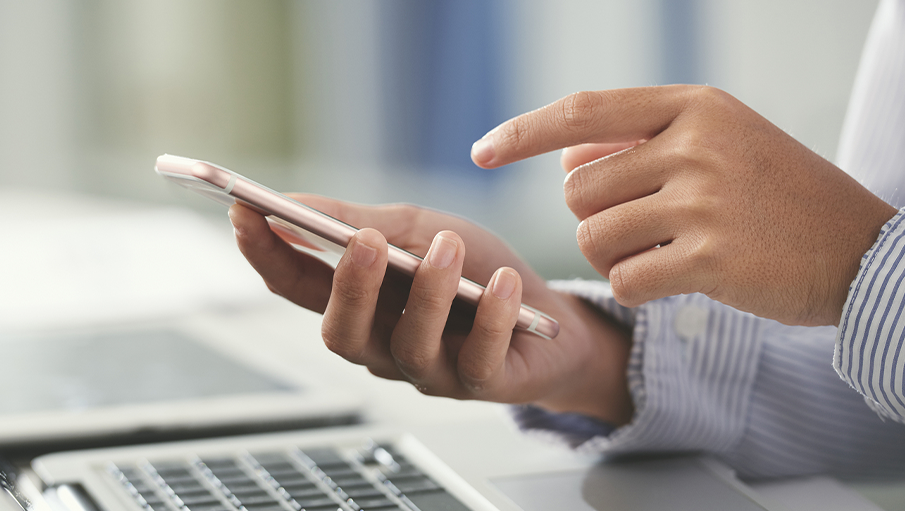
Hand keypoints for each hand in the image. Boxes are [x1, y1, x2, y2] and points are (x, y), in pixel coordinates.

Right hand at [229, 196, 632, 424]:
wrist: (554, 322)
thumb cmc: (477, 272)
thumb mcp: (421, 230)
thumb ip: (364, 221)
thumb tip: (296, 204)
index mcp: (360, 303)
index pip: (296, 286)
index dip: (265, 255)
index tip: (243, 214)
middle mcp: (383, 344)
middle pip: (341, 333)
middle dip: (348, 286)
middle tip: (363, 240)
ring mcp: (429, 370)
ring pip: (406, 346)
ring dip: (426, 292)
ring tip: (447, 246)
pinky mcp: (481, 383)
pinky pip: (476, 359)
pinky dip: (492, 317)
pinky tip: (504, 286)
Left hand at [471, 85, 897, 325]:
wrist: (859, 248)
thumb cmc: (777, 195)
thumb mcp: (720, 140)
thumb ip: (641, 140)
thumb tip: (564, 157)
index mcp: (692, 106)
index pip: (581, 112)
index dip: (522, 132)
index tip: (481, 151)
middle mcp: (694, 144)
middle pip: (577, 190)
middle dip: (594, 218)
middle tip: (644, 227)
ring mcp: (703, 200)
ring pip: (592, 237)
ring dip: (614, 255)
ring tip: (666, 250)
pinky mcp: (709, 258)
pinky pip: (623, 279)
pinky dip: (636, 288)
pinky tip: (674, 279)